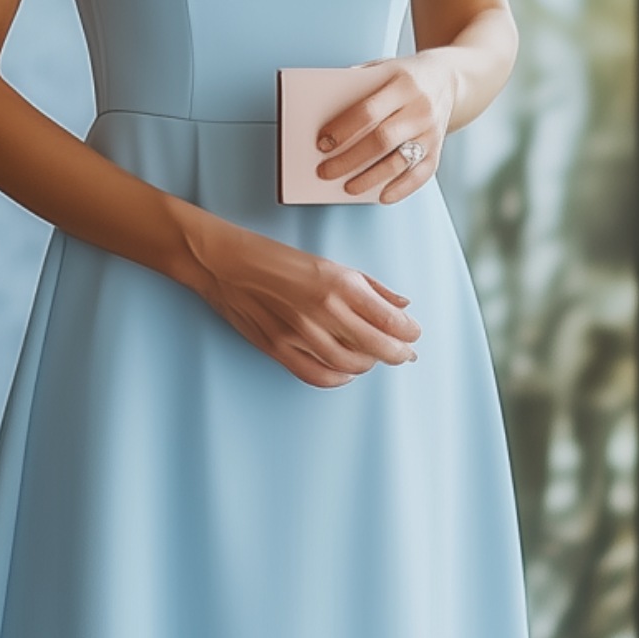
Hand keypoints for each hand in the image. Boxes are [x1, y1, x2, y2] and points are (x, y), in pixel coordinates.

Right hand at [182, 215, 420, 388]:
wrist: (225, 263)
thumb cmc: (276, 258)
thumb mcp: (329, 263)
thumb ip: (370, 286)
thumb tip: (403, 305)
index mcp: (340, 283)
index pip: (391, 320)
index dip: (409, 332)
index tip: (413, 334)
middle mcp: (324, 310)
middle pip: (379, 348)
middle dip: (399, 354)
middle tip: (404, 354)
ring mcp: (300, 333)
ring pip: (352, 366)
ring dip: (369, 364)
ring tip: (372, 357)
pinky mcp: (279, 349)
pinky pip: (319, 376)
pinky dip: (339, 379)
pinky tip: (345, 372)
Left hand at [316, 54, 454, 200]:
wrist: (446, 77)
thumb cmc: (402, 76)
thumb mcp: (383, 68)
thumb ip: (358, 86)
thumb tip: (324, 119)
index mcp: (403, 84)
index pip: (368, 111)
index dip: (343, 130)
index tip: (322, 144)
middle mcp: (421, 108)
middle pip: (381, 140)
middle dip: (350, 159)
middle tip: (325, 172)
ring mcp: (432, 130)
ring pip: (399, 161)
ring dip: (371, 178)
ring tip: (348, 187)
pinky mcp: (438, 148)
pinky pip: (421, 174)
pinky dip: (401, 188)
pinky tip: (381, 197)